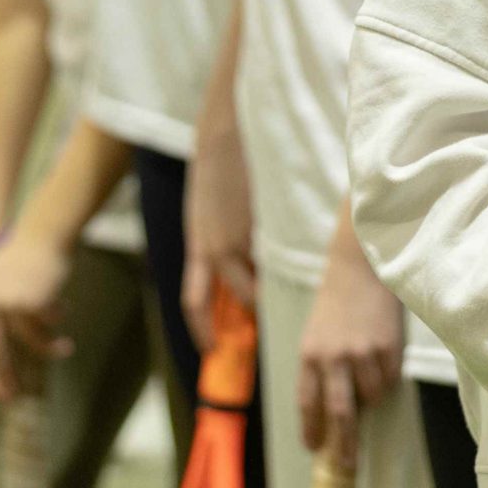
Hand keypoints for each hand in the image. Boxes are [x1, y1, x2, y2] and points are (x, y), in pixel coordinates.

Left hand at [0, 233, 72, 403]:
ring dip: (46, 348)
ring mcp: (1, 300)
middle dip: (5, 374)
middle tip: (18, 394)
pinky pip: (44, 324)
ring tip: (64, 350)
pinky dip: (55, 325)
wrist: (39, 235)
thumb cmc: (15, 267)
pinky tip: (64, 316)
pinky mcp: (25, 299)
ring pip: (23, 339)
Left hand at [181, 119, 256, 349]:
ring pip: (250, 287)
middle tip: (250, 340)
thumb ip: (215, 241)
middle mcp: (210, 250)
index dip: (201, 331)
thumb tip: (237, 267)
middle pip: (218, 302)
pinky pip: (269, 261)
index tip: (211, 350)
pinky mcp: (256, 226)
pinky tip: (293, 272)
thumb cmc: (216, 172)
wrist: (222, 137)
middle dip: (235, 325)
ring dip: (261, 298)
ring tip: (278, 301)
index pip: (194, 302)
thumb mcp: (206, 213)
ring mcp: (233, 239)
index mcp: (197, 247)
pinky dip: (278, 270)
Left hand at [298, 230, 403, 461]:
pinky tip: (381, 354)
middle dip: (344, 444)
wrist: (359, 266)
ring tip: (368, 370)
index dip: (311, 429)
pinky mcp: (388, 347)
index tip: (314, 447)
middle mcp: (333, 357)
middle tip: (347, 463)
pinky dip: (386, 376)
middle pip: (340, 413)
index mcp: (309, 354)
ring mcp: (362, 353)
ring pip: (371, 396)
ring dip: (371, 394)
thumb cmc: (336, 302)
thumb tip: (331, 411)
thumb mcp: (316, 334)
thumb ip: (319, 369)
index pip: (308, 403)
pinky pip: (390, 379)